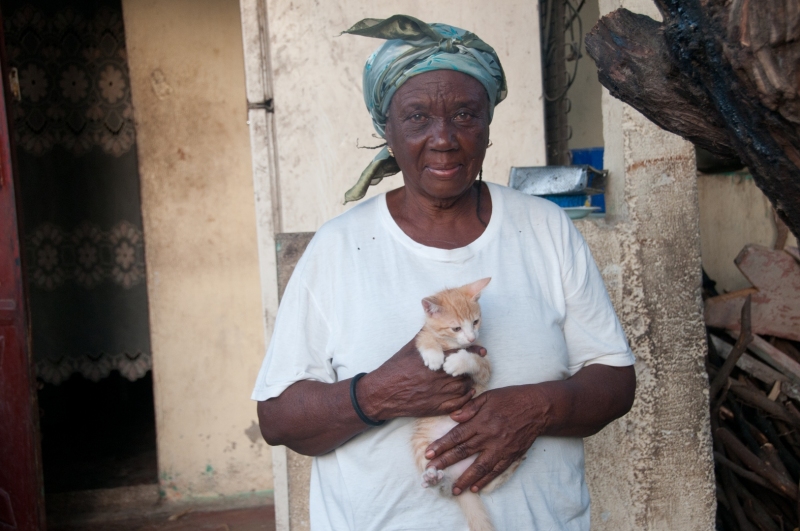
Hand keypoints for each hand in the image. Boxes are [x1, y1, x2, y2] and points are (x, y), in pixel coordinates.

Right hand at [359, 339, 486, 420]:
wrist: (384, 392)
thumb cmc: (397, 367)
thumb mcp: (412, 346)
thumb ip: (428, 336)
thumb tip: (437, 322)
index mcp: (438, 359)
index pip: (464, 353)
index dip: (474, 352)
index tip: (481, 352)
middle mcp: (442, 376)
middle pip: (466, 370)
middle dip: (469, 367)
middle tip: (472, 365)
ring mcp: (441, 393)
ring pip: (465, 386)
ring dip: (468, 381)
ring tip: (466, 378)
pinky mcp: (439, 407)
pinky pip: (460, 402)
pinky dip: (466, 397)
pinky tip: (465, 392)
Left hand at [424, 385, 546, 494]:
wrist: (538, 407)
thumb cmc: (511, 398)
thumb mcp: (488, 396)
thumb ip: (470, 407)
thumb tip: (453, 417)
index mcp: (481, 421)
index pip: (456, 436)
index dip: (441, 446)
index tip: (428, 454)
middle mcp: (489, 436)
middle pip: (463, 452)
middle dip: (446, 463)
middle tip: (432, 473)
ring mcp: (500, 447)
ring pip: (479, 466)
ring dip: (465, 479)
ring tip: (454, 489)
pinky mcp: (511, 455)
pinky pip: (496, 470)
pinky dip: (485, 480)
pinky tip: (475, 487)